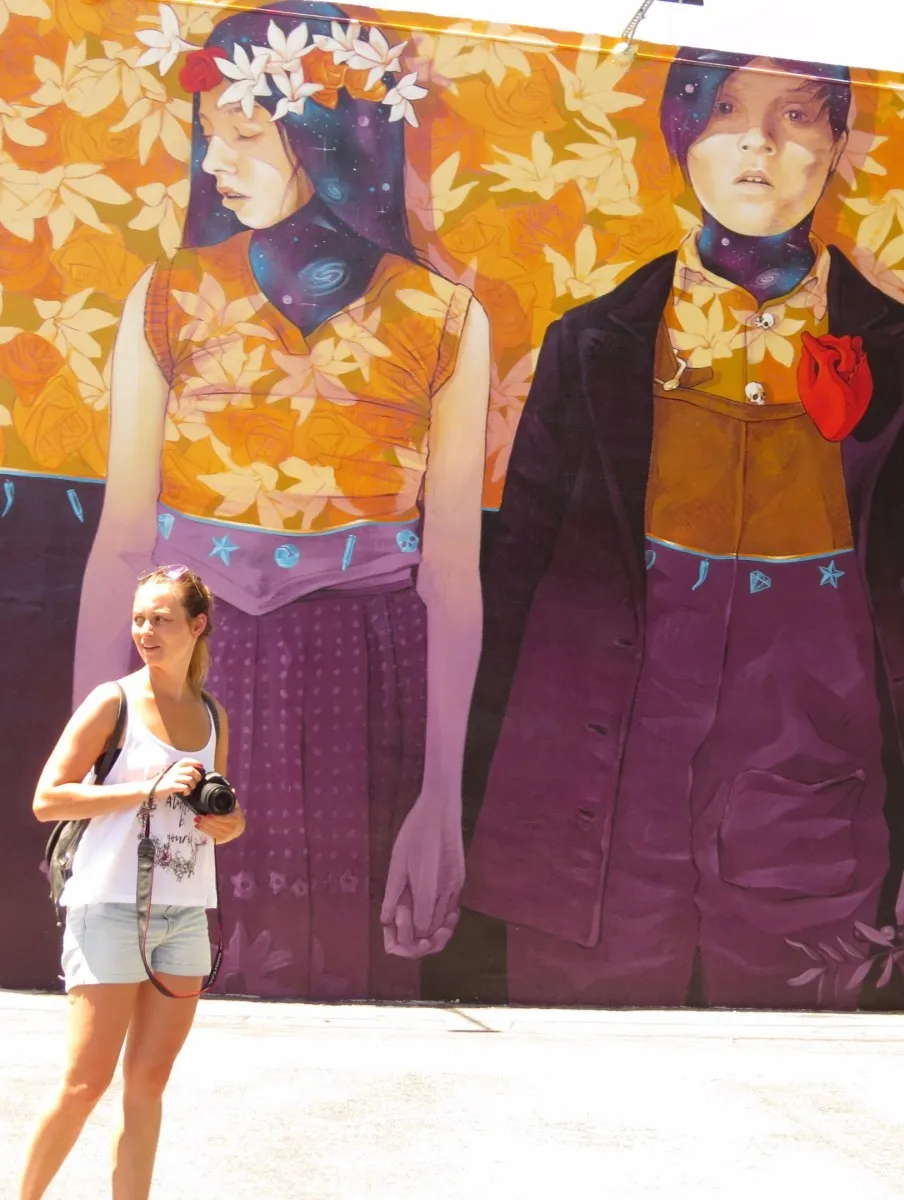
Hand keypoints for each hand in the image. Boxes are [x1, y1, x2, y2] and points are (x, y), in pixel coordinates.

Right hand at [155, 758, 203, 796]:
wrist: (152, 789)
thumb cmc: (165, 782)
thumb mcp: (173, 773)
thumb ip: (182, 771)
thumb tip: (197, 771)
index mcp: (175, 766)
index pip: (187, 760)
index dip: (196, 763)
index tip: (201, 767)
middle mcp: (174, 770)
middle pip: (191, 770)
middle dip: (197, 776)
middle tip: (196, 782)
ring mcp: (173, 778)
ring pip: (189, 779)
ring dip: (193, 785)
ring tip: (190, 788)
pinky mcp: (171, 786)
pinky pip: (185, 787)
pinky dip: (187, 791)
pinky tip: (185, 793)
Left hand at [194, 803, 244, 844]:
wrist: (239, 828)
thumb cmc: (235, 814)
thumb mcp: (235, 806)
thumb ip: (232, 798)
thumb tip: (232, 789)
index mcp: (236, 819)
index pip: (224, 819)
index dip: (216, 818)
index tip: (208, 815)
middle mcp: (232, 829)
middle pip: (217, 826)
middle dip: (206, 822)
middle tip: (197, 817)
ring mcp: (227, 836)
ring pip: (214, 832)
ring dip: (204, 827)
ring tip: (196, 822)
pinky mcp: (222, 840)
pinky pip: (213, 837)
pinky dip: (205, 832)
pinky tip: (199, 828)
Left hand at [380, 798, 463, 959]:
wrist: (441, 810)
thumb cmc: (415, 831)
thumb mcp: (397, 861)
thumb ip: (393, 893)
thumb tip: (386, 920)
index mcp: (428, 887)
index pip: (421, 928)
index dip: (407, 935)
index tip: (393, 925)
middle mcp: (446, 891)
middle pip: (435, 931)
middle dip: (416, 938)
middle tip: (399, 932)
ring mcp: (456, 886)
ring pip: (445, 922)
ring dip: (428, 930)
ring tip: (410, 922)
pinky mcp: (460, 880)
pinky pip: (451, 909)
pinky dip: (439, 917)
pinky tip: (426, 910)